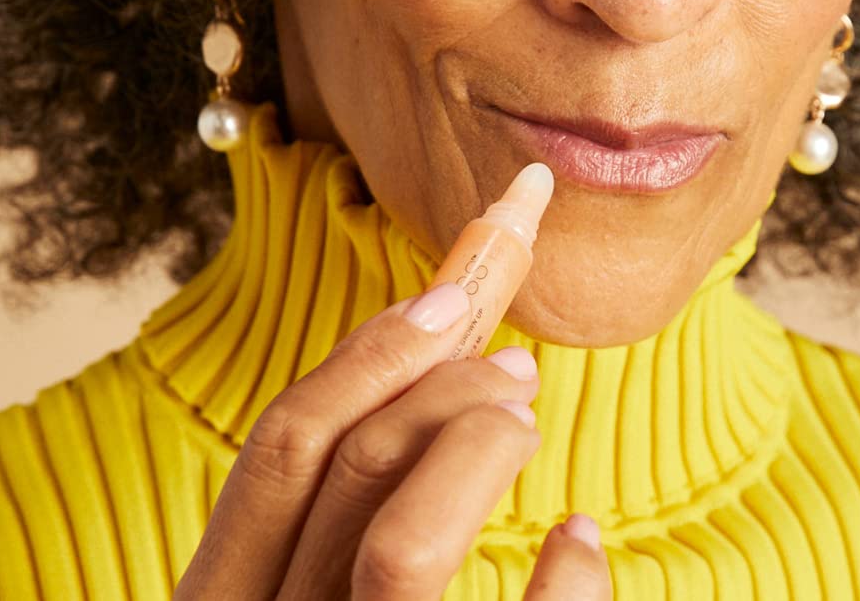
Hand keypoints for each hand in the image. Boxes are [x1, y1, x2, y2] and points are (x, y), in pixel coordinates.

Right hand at [173, 280, 612, 598]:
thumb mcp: (312, 599)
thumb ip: (339, 528)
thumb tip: (453, 376)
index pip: (277, 452)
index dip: (366, 354)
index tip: (449, 290)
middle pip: (340, 465)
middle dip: (435, 379)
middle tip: (514, 356)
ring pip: (399, 540)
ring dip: (475, 446)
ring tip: (527, 422)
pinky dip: (562, 581)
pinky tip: (582, 541)